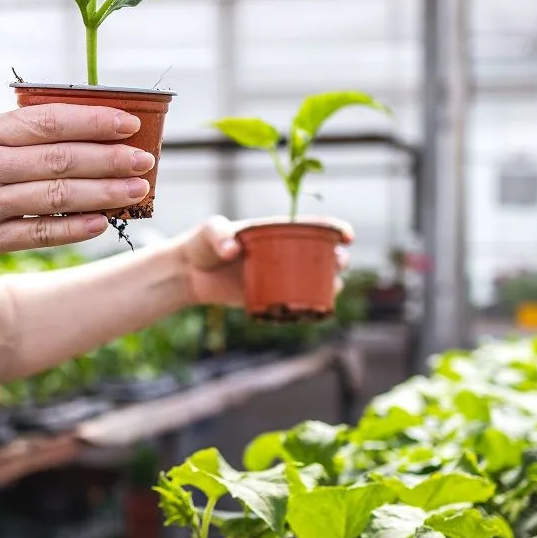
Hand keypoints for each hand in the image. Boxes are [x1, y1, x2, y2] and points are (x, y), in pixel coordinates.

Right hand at [0, 103, 152, 276]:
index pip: (48, 121)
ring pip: (55, 197)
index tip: (130, 123)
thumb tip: (86, 129)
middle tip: (146, 160)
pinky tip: (103, 222)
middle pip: (59, 159)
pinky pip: (39, 234)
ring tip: (137, 191)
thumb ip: (18, 137)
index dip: (94, 121)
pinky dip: (74, 229)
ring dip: (103, 193)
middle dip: (109, 158)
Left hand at [176, 215, 353, 307]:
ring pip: (314, 279)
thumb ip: (218, 234)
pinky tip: (316, 311)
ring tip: (333, 287)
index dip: (334, 229)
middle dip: (339, 258)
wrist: (190, 273)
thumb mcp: (209, 232)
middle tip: (339, 263)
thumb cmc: (202, 244)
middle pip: (321, 254)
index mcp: (277, 230)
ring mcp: (278, 275)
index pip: (313, 226)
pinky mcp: (270, 295)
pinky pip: (296, 302)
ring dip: (331, 283)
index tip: (346, 236)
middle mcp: (284, 252)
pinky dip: (309, 307)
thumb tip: (232, 249)